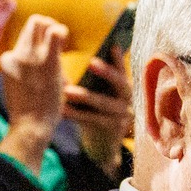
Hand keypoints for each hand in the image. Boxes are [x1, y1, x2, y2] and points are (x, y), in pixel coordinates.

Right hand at [0, 15, 68, 168]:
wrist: (30, 126)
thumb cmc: (27, 113)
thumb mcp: (17, 87)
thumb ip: (24, 73)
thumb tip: (43, 69)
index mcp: (8, 60)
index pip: (22, 40)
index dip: (37, 44)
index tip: (45, 57)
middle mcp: (17, 54)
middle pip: (31, 24)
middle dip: (46, 26)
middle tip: (57, 43)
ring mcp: (31, 56)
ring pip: (40, 22)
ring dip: (54, 27)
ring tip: (62, 43)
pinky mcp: (48, 61)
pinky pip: (55, 32)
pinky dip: (62, 31)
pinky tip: (66, 42)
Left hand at [65, 57, 132, 174]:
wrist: (103, 145)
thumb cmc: (97, 112)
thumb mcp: (101, 94)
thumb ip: (96, 80)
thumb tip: (75, 56)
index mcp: (124, 87)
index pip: (122, 69)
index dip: (118, 59)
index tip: (112, 46)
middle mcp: (127, 100)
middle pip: (119, 83)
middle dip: (106, 72)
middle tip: (91, 62)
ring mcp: (122, 116)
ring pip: (104, 103)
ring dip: (85, 96)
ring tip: (67, 91)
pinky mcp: (112, 130)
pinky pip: (93, 120)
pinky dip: (77, 115)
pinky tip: (63, 111)